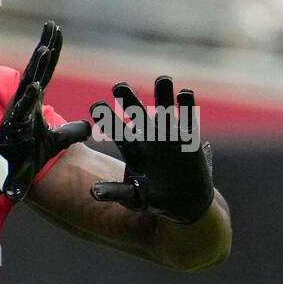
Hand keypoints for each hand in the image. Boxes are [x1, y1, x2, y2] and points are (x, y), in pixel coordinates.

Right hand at [0, 21, 90, 200]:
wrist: (4, 172)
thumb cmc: (25, 154)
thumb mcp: (54, 141)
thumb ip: (71, 131)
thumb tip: (90, 127)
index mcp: (33, 101)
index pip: (46, 71)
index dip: (53, 51)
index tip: (57, 31)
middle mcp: (24, 101)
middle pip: (37, 69)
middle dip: (45, 46)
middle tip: (52, 25)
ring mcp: (18, 112)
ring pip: (29, 84)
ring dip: (37, 68)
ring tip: (46, 48)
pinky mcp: (14, 127)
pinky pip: (22, 110)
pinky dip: (28, 98)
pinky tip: (35, 85)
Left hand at [89, 76, 214, 224]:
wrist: (185, 203)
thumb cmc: (155, 199)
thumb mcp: (134, 198)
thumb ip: (115, 192)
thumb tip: (92, 193)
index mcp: (132, 147)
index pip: (116, 129)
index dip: (107, 118)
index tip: (96, 106)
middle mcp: (149, 136)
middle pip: (137, 112)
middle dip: (129, 98)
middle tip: (119, 85)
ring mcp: (170, 134)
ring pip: (165, 107)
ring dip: (164, 93)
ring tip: (163, 79)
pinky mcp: (189, 138)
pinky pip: (189, 118)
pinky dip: (187, 106)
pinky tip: (185, 93)